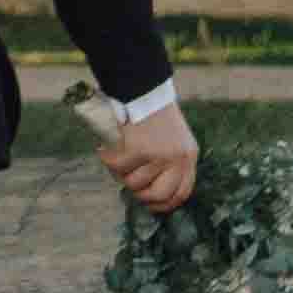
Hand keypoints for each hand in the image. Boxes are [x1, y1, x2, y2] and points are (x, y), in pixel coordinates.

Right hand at [94, 89, 200, 212]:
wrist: (143, 89)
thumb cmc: (155, 113)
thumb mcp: (175, 139)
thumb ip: (171, 163)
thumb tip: (151, 193)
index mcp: (189, 156)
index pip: (182, 193)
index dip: (164, 204)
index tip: (149, 204)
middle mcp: (177, 158)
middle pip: (158, 195)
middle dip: (140, 195)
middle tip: (128, 182)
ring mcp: (159, 155)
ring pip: (133, 182)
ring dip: (120, 172)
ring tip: (116, 157)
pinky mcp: (139, 149)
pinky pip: (117, 167)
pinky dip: (107, 159)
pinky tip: (104, 149)